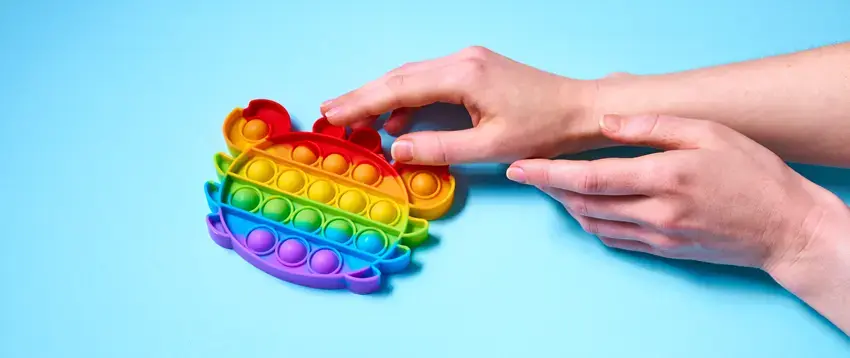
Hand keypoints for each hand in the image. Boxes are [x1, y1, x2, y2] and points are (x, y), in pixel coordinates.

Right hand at [320, 46, 605, 164]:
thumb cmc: (543, 129)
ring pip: (411, 77)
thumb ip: (440, 149)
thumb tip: (397, 150)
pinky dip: (407, 99)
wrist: (579, 108)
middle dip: (362, 96)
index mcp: (463, 75)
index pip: (399, 88)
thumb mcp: (490, 147)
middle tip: (329, 112)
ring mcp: (468, 61)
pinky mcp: (474, 69)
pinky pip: (429, 81)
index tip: (334, 115)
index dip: (362, 103)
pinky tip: (397, 121)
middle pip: (398, 77)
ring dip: (382, 97)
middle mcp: (461, 60)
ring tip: (353, 119)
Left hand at [506, 114, 847, 272]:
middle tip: (527, 172)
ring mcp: (659, 237)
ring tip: (552, 186)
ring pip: (594, 224)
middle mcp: (656, 212)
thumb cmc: (753, 173)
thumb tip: (607, 124)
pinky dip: (591, 223)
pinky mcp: (665, 251)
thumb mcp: (710, 132)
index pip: (590, 177)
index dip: (548, 174)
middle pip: (583, 202)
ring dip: (567, 206)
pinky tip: (585, 208)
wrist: (786, 227)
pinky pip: (614, 240)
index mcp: (665, 177)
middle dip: (548, 188)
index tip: (521, 167)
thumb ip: (653, 126)